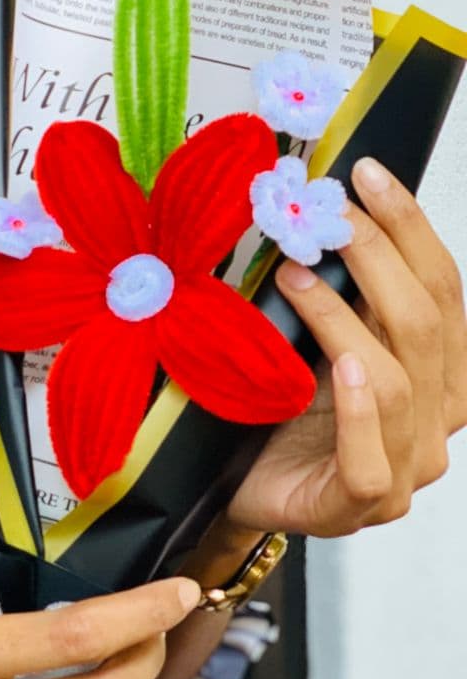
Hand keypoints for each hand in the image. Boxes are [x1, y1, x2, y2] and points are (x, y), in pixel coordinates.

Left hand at [226, 157, 466, 536]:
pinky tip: (340, 370)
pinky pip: (372, 462)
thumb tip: (319, 205)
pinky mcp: (358, 505)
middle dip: (377, 255)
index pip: (442, 288)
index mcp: (436, 369)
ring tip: (295, 277)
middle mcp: (434, 417)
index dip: (409, 226)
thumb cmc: (281, 402)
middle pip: (426, 325)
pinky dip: (360, 411)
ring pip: (398, 383)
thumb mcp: (315, 332)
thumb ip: (336, 286)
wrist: (237, 481)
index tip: (366, 173)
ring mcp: (403, 468)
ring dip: (343, 319)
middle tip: (325, 214)